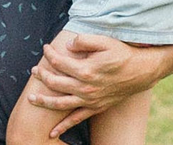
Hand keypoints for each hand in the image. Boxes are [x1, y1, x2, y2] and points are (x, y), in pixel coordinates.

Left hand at [29, 33, 160, 137]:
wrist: (141, 71)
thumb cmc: (122, 54)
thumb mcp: (105, 41)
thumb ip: (84, 40)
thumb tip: (67, 45)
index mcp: (86, 70)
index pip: (59, 62)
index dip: (49, 54)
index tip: (45, 48)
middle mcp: (86, 88)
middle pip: (55, 83)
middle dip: (42, 76)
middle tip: (34, 71)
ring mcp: (90, 100)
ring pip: (61, 104)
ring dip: (44, 102)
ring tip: (31, 99)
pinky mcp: (95, 108)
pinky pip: (76, 119)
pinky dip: (63, 126)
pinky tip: (52, 132)